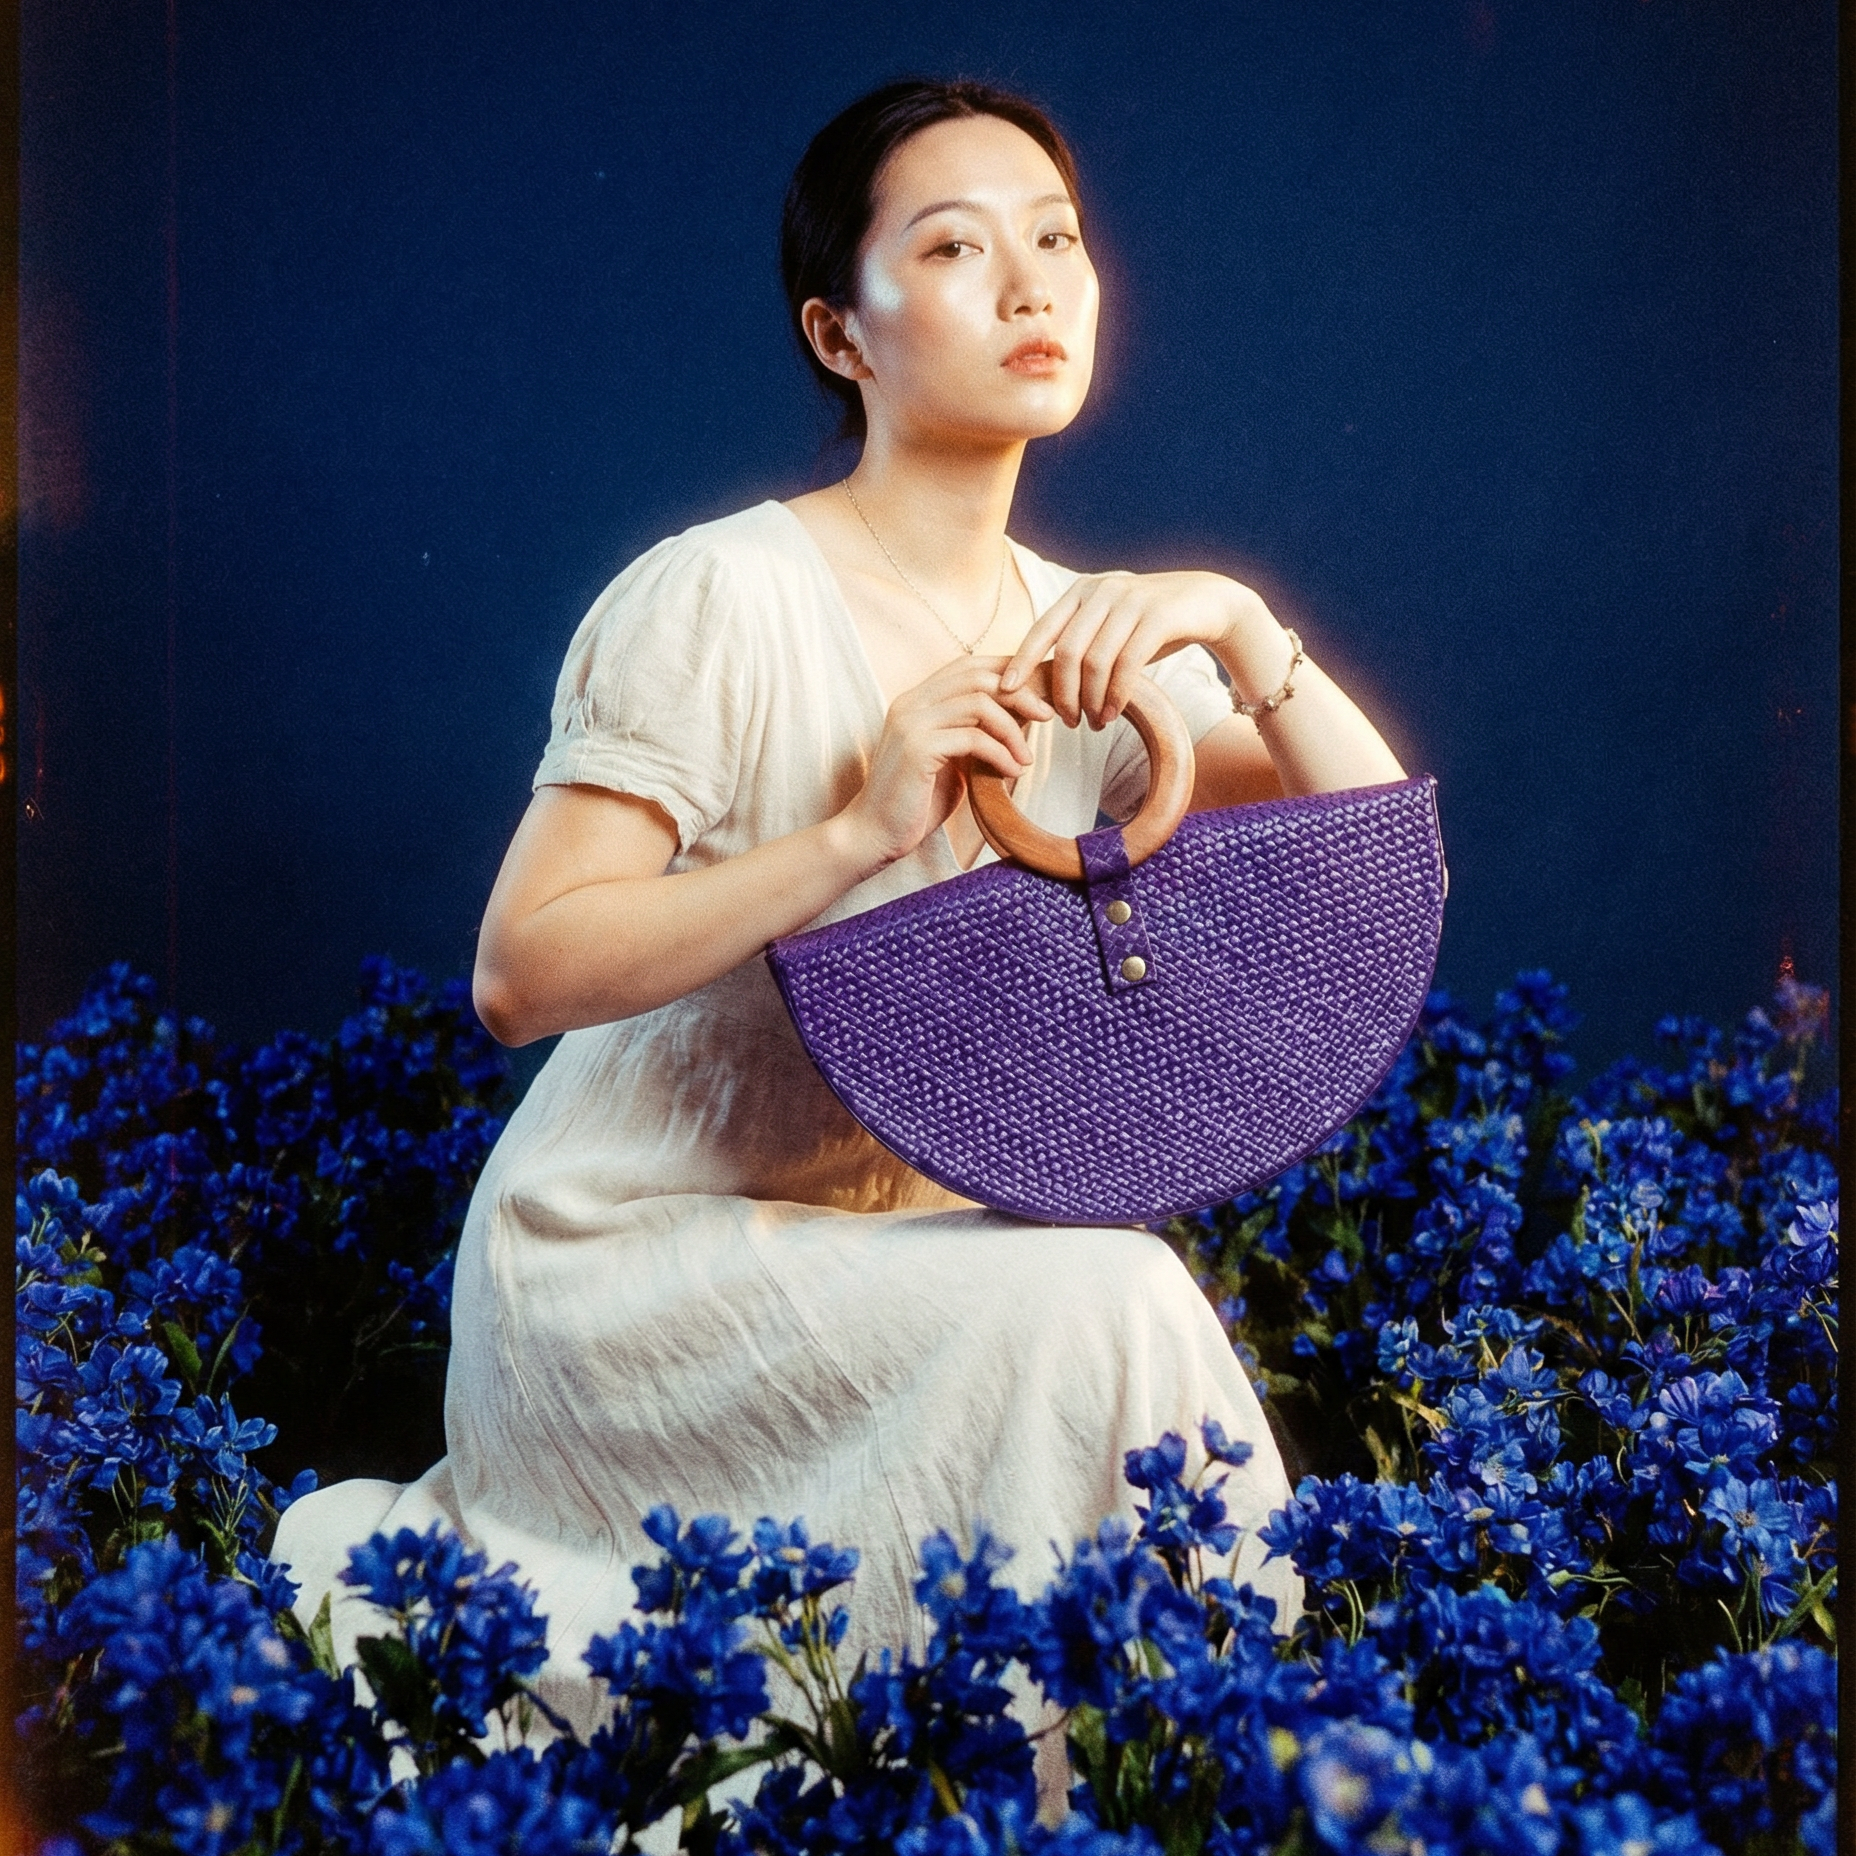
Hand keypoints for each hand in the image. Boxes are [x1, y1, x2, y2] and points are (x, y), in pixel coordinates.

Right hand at [837, 656, 1056, 868]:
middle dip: (1020, 693)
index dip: (1008, 671)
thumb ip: (976, 735)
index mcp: (917, 700)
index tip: (1039, 694)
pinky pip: (973, 738)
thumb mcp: (953, 760)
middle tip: (1047, 716)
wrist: (875, 835)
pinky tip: (1012, 772)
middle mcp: (911, 703)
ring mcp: (912, 723)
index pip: (969, 666)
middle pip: (978, 676)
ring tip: (1026, 758)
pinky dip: (1001, 753)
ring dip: (1013, 729)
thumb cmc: (917, 802)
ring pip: (979, 703)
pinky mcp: (917, 749)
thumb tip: (1023, 718)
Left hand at [998, 569, 1279, 727]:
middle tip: (1068, 722)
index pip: (1042, 629)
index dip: (1021, 661)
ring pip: (1095, 661)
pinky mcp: (1158, 617)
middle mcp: (1102, 591)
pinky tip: (1114, 714)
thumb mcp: (1109, 624)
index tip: (1006, 692)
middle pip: (1066, 652)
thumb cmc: (1150, 622)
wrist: (1209, 603)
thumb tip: (1038, 678)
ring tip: (1094, 724)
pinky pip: (1127, 664)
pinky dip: (1116, 695)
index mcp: (1082, 592)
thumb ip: (1079, 640)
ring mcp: (1130, 601)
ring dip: (1091, 700)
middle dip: (1063, 693)